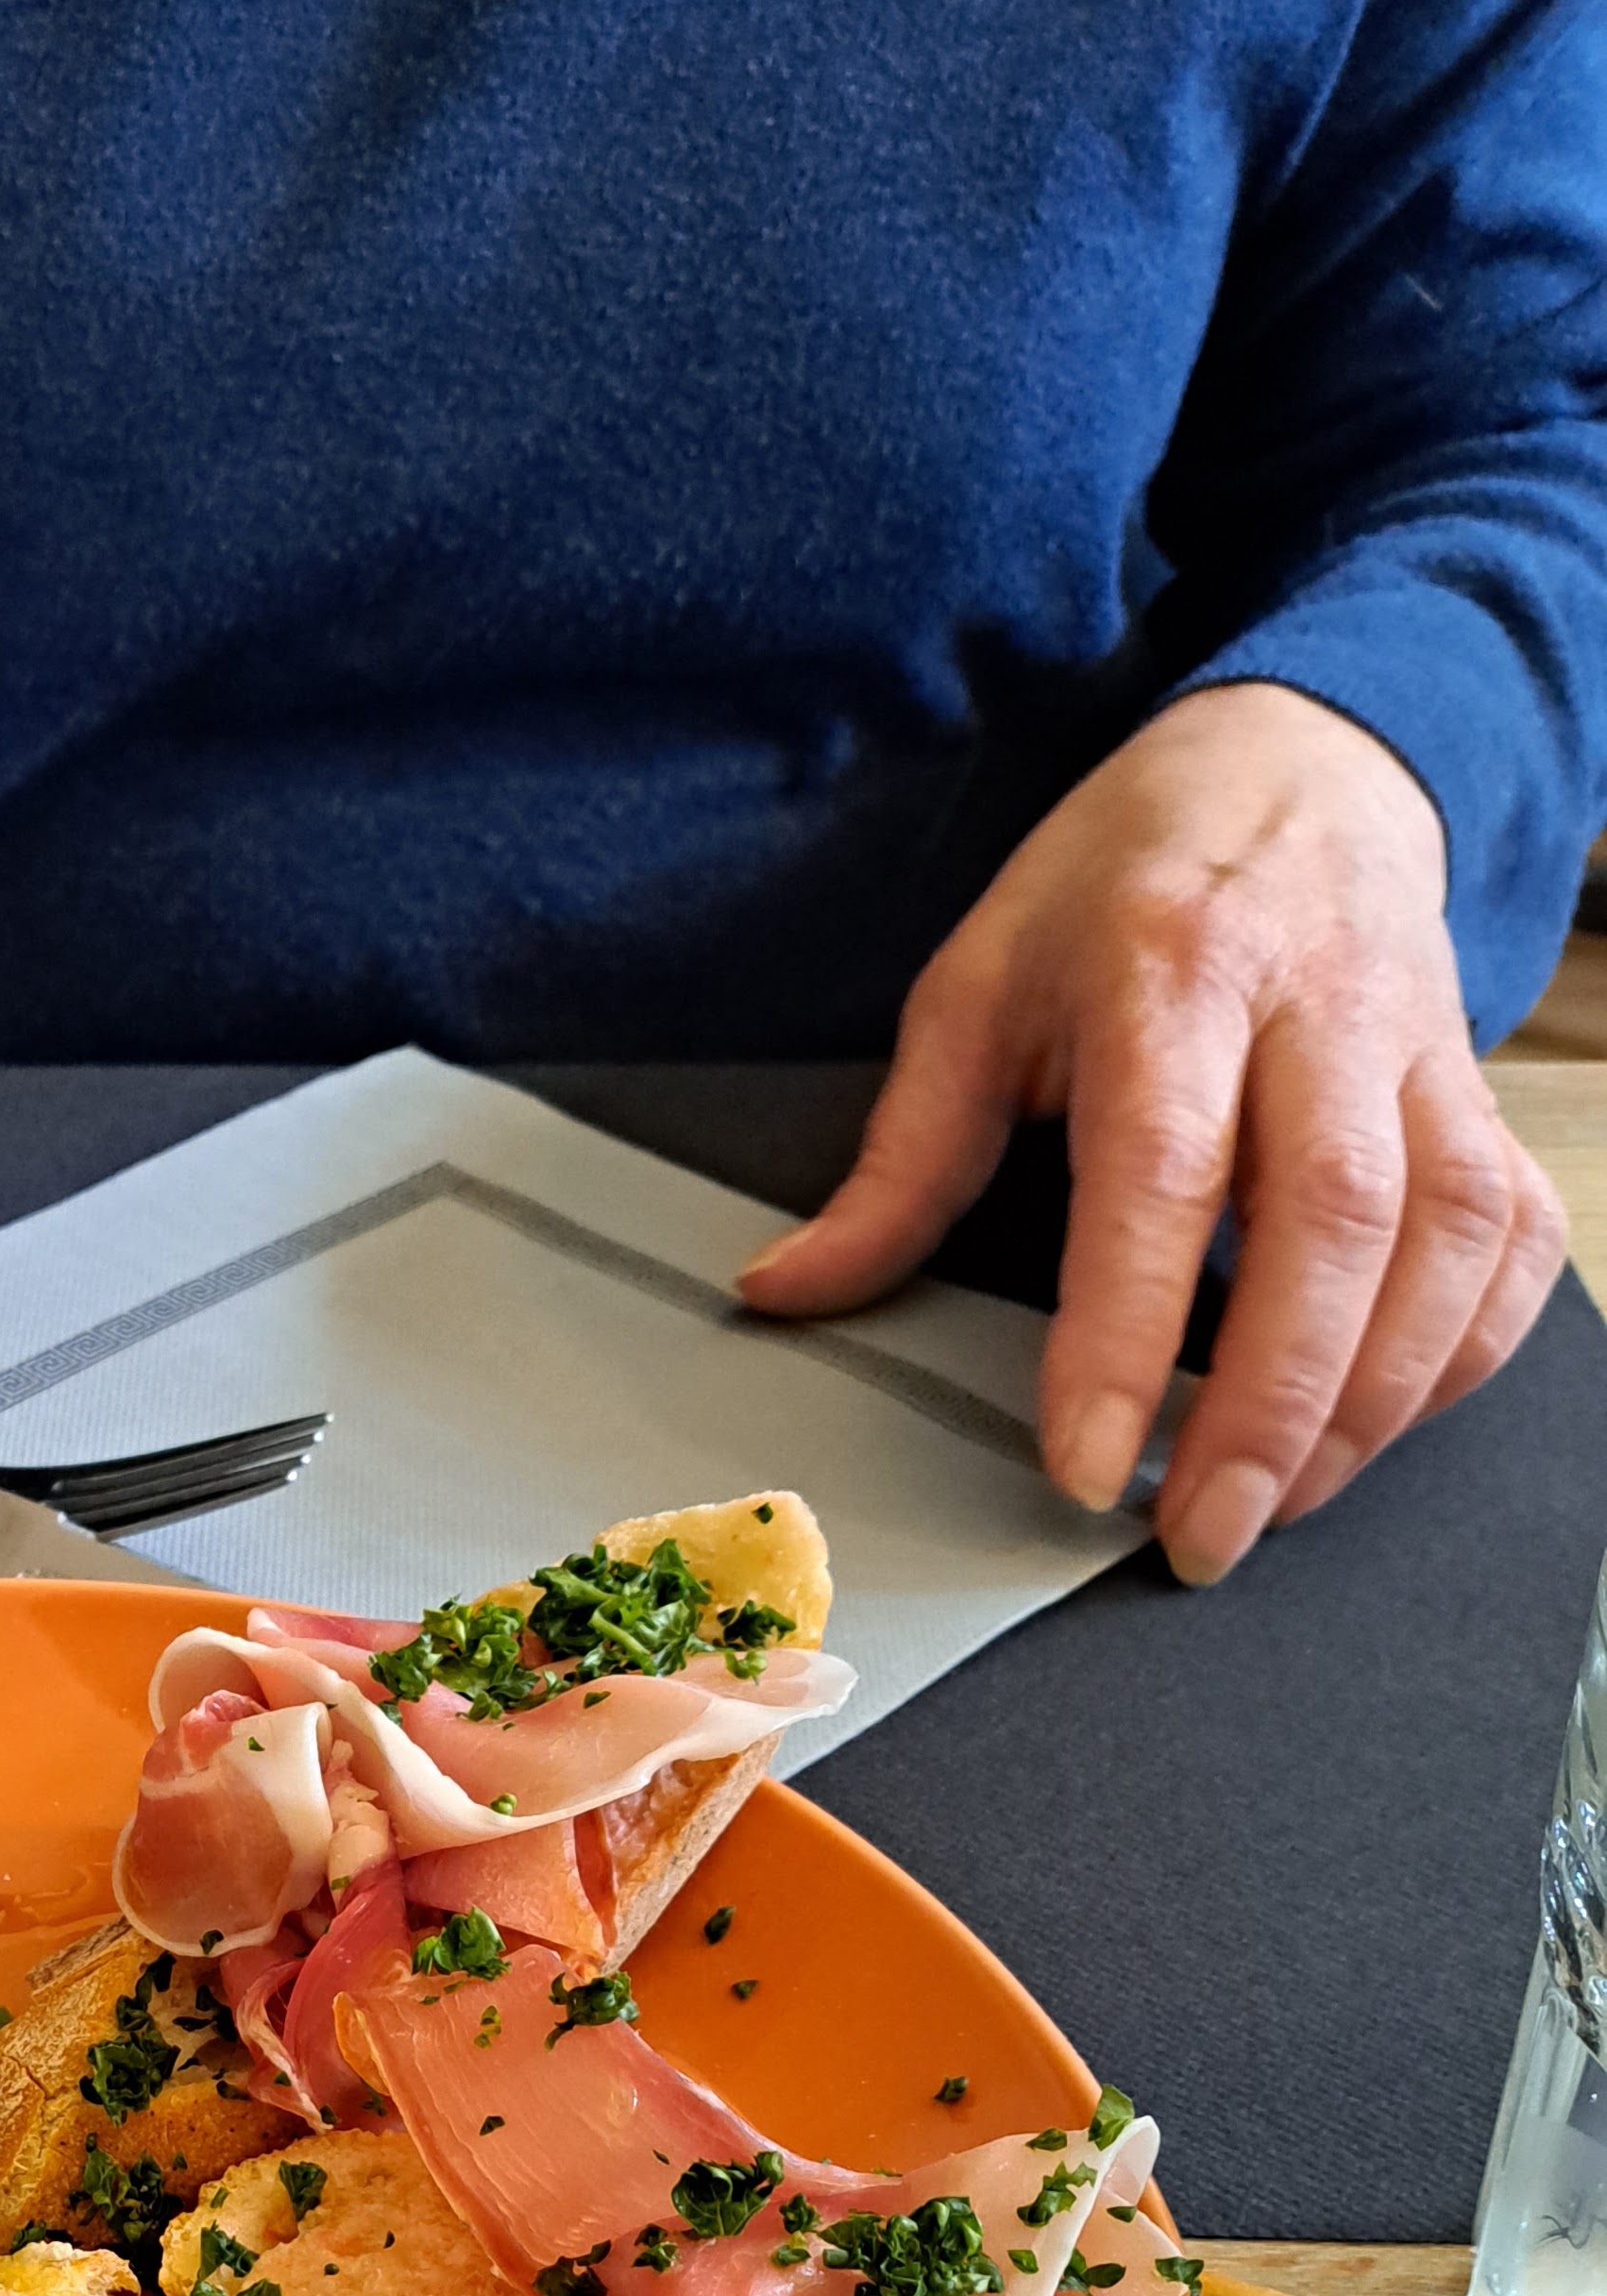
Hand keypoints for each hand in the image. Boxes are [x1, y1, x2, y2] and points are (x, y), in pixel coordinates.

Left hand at [734, 681, 1566, 1581]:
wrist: (1294, 759)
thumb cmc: (1123, 884)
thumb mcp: (977, 987)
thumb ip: (897, 1160)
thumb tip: (784, 1293)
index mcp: (1168, 972)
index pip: (1159, 1176)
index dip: (1125, 1337)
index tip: (1088, 1467)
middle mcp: (1316, 1005)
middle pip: (1333, 1222)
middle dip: (1272, 1408)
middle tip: (1202, 1535)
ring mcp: (1419, 1046)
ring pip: (1446, 1238)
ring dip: (1373, 1397)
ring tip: (1279, 1501)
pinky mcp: (1477, 1087)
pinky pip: (1510, 1236)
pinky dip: (1465, 1348)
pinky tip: (1382, 1417)